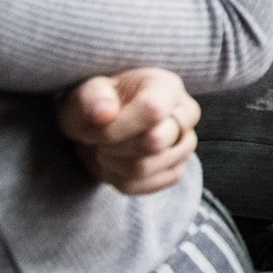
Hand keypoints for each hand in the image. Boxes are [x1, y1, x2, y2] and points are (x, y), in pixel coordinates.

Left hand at [59, 68, 198, 196]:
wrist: (106, 126)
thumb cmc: (99, 105)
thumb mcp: (86, 93)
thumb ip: (92, 98)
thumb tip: (103, 114)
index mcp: (167, 86)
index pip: (153, 111)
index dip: (119, 127)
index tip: (94, 129)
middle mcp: (185, 114)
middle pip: (154, 143)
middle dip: (114, 146)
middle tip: (99, 138)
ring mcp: (185, 145)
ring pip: (145, 168)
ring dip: (113, 164)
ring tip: (105, 149)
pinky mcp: (175, 171)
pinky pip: (144, 186)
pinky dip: (119, 180)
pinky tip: (114, 163)